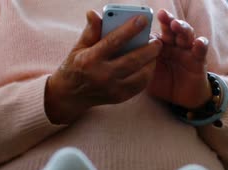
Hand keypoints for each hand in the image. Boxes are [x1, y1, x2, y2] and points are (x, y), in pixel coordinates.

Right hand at [45, 10, 162, 123]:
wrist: (70, 96)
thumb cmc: (75, 66)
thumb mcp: (78, 47)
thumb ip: (90, 31)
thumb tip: (94, 13)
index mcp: (90, 60)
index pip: (113, 42)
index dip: (130, 29)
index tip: (142, 19)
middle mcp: (102, 76)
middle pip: (132, 60)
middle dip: (149, 48)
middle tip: (157, 39)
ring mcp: (111, 89)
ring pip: (140, 75)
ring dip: (151, 61)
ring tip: (155, 51)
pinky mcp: (119, 97)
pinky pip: (140, 85)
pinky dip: (148, 74)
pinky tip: (149, 65)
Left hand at [146, 9, 211, 108]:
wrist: (182, 99)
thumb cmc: (163, 84)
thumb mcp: (148, 74)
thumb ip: (139, 65)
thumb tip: (121, 58)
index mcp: (159, 47)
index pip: (155, 33)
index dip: (150, 28)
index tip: (142, 22)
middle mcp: (173, 46)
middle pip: (171, 29)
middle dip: (167, 20)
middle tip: (161, 15)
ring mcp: (186, 51)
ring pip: (186, 35)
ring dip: (182, 28)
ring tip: (175, 25)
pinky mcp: (198, 60)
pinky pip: (201, 50)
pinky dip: (201, 45)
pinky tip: (198, 42)